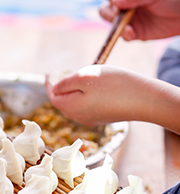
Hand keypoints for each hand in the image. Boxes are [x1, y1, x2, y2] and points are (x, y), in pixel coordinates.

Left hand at [45, 65, 161, 126]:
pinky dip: (81, 98)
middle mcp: (79, 117)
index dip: (49, 85)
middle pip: (62, 104)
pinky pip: (86, 108)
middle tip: (58, 76)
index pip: (53, 97)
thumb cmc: (114, 85)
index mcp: (72, 107)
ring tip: (72, 81)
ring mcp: (92, 119)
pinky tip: (88, 89)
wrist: (145, 100)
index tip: (48, 74)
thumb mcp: (85, 77)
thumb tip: (54, 90)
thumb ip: (66, 83)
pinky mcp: (104, 117)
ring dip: (70, 94)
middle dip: (58, 90)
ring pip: (74, 106)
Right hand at [99, 0, 179, 40]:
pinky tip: (132, 34)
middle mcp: (126, 4)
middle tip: (118, 17)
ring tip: (127, 29)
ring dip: (115, 27)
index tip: (119, 2)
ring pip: (111, 23)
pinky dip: (125, 35)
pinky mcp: (134, 32)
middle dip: (110, 14)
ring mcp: (128, 19)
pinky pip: (122, 35)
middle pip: (106, 9)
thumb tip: (115, 1)